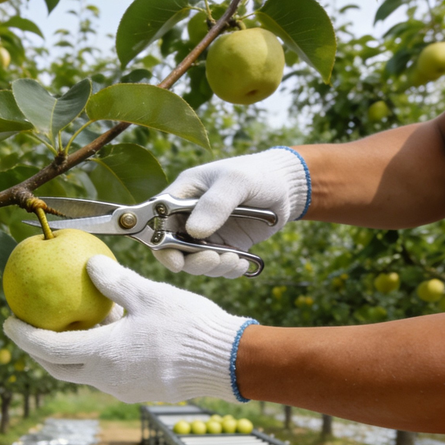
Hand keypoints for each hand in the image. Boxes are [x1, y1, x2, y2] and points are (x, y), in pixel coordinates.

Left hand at [3, 256, 256, 403]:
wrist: (227, 361)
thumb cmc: (189, 325)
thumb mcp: (149, 295)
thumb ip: (114, 282)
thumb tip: (86, 265)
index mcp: (103, 354)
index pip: (48, 347)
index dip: (23, 334)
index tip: (7, 321)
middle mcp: (107, 378)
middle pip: (58, 368)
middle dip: (37, 350)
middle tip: (26, 328)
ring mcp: (123, 388)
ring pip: (81, 373)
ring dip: (67, 353)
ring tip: (64, 327)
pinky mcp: (139, 390)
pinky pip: (105, 374)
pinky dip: (93, 356)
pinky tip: (104, 334)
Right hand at [154, 147, 309, 277]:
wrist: (287, 187)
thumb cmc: (257, 174)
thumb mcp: (236, 181)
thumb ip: (215, 204)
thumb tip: (195, 231)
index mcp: (182, 195)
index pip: (157, 222)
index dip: (159, 244)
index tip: (175, 261)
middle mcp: (188, 217)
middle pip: (172, 249)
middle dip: (191, 261)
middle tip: (213, 259)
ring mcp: (205, 234)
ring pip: (194, 262)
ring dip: (212, 267)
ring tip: (234, 260)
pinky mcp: (223, 247)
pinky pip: (217, 266)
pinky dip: (227, 270)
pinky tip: (242, 263)